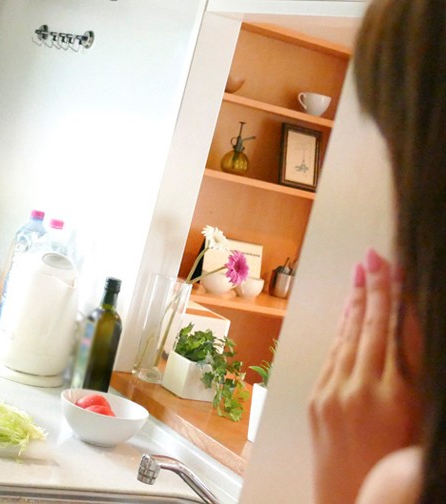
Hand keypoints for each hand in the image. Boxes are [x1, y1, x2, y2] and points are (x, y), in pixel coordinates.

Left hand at [308, 249, 422, 503]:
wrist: (350, 501)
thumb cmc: (397, 466)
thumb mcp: (419, 419)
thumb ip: (415, 376)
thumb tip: (410, 334)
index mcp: (397, 396)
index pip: (397, 332)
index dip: (396, 296)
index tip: (396, 266)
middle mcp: (362, 389)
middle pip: (370, 326)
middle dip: (374, 288)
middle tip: (375, 256)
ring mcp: (333, 393)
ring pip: (347, 336)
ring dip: (355, 303)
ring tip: (362, 273)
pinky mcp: (316, 399)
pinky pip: (332, 356)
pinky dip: (342, 331)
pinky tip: (348, 314)